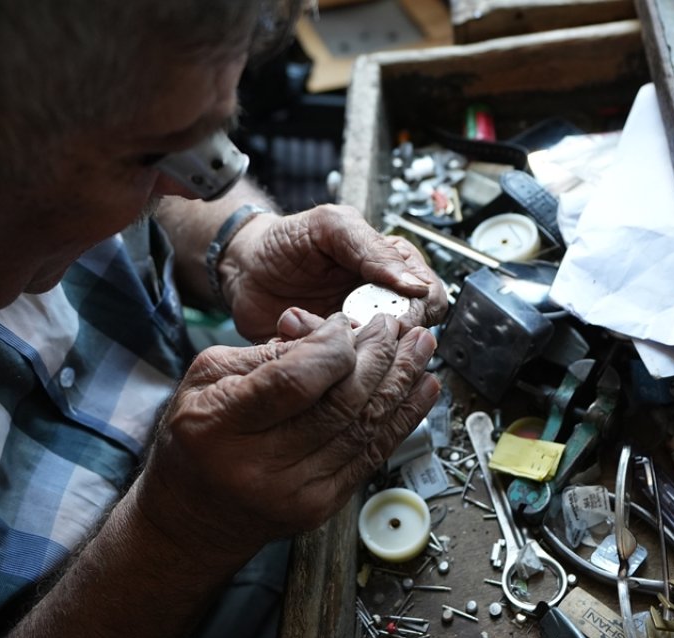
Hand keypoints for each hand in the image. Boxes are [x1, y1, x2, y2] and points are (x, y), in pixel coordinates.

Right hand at [138, 313, 439, 553]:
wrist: (193, 517)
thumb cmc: (196, 439)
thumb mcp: (205, 381)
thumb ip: (264, 353)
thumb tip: (326, 331)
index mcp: (220, 426)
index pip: (294, 382)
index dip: (331, 348)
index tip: (345, 324)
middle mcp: (261, 465)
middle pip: (340, 403)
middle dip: (378, 357)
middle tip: (396, 325)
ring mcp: (296, 492)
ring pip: (365, 428)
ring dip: (401, 382)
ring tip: (421, 348)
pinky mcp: (323, 505)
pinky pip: (373, 455)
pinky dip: (403, 418)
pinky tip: (422, 390)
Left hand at [217, 204, 446, 340]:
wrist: (243, 265)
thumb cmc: (288, 240)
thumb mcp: (332, 227)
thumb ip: (374, 249)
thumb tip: (414, 285)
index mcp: (393, 273)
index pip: (431, 302)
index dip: (414, 313)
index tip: (386, 315)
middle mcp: (379, 310)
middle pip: (404, 339)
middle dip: (366, 333)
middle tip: (334, 320)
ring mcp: (354, 338)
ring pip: (368, 361)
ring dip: (332, 346)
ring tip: (295, 321)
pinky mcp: (326, 360)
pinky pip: (333, 374)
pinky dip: (309, 358)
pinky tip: (287, 335)